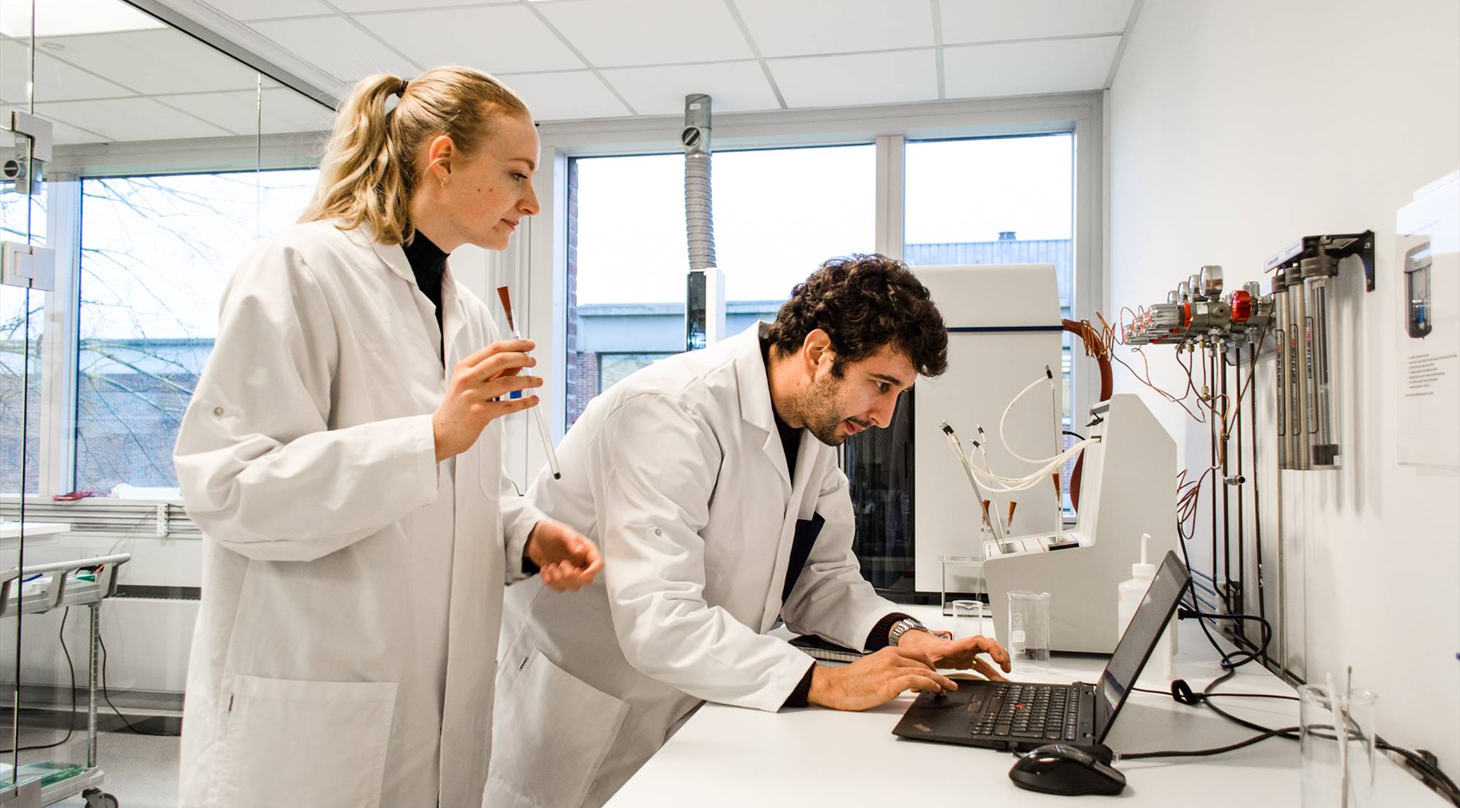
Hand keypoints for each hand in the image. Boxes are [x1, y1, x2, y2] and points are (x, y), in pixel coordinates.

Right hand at [433, 339, 542, 461]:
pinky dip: (525, 402)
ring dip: (528, 380)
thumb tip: (518, 361)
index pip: (493, 349)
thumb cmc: (458, 407)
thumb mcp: (471, 383)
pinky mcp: (480, 413)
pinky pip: (508, 405)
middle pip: (500, 360)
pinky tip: (534, 400)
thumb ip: (494, 372)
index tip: (529, 345)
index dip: (515, 345)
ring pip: (508, 382)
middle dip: (522, 358)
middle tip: (533, 361)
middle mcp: (467, 379)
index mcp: (465, 367)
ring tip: (538, 381)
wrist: (441, 432)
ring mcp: (473, 396)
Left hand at [525, 519, 602, 591]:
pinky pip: (559, 588)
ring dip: (559, 579)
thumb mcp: (562, 532)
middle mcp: (581, 563)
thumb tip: (581, 551)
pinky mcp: (560, 578)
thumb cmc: (550, 531)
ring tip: (551, 566)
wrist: (535, 537)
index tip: (577, 572)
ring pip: (573, 587)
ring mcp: (571, 572)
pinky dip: (550, 582)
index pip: (598, 564)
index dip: (591, 572)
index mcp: (587, 550)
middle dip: (571, 577)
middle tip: (561, 564)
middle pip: (586, 580)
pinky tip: (545, 569)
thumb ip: (572, 540)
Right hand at [807, 647, 958, 710]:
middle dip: (940, 674)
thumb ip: (889, 668)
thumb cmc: (850, 680)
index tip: (939, 673)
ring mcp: (891, 670)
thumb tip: (904, 678)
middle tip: (949, 683)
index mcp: (888, 652)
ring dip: (939, 681)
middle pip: (924, 663)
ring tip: (947, 689)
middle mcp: (891, 658)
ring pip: (924, 671)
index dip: (932, 664)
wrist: (834, 686)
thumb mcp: (872, 667)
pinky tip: (935, 690)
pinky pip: (917, 681)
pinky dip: (930, 684)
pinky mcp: (889, 683)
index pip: (918, 654)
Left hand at [896, 629, 1011, 681]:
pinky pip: (982, 664)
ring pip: (988, 654)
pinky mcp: (966, 660)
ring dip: (999, 661)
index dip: (991, 647)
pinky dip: (991, 671)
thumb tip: (926, 684)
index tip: (998, 657)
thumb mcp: (924, 659)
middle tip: (1006, 666)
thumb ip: (927, 671)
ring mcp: (967, 653)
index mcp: (957, 646)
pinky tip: (996, 679)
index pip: (978, 641)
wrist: (918, 644)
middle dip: (1000, 653)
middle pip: (988, 645)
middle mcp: (965, 648)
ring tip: (1006, 672)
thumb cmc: (922, 647)